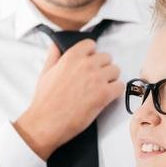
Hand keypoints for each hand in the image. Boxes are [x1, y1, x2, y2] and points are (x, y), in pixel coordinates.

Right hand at [13, 40, 121, 159]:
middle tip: (95, 80)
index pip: (91, 45)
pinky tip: (106, 98)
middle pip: (107, 58)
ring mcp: (96, 79)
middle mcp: (86, 64)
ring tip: (101, 89)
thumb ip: (53, 55)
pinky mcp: (104, 94)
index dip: (92, 55)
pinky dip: (115, 92)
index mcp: (71, 57)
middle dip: (102, 68)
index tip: (90, 63)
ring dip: (110, 79)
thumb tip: (56, 44)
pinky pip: (120, 86)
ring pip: (115, 71)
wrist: (46, 122)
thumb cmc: (45, 100)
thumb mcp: (45, 72)